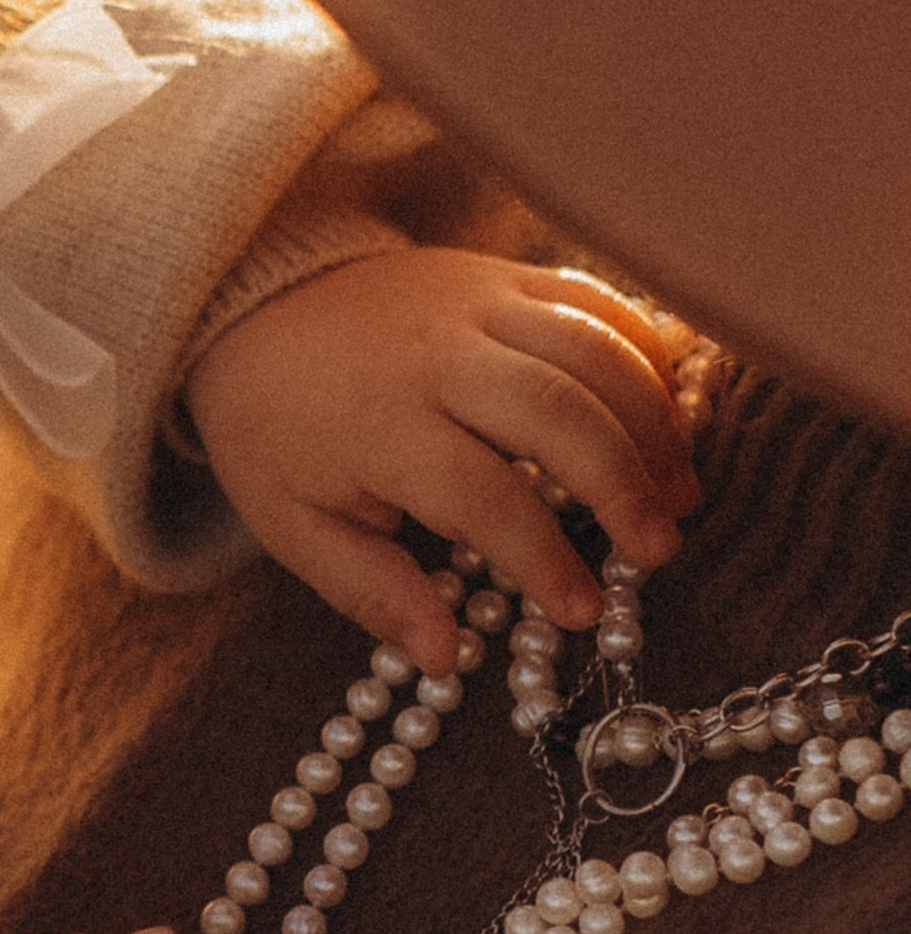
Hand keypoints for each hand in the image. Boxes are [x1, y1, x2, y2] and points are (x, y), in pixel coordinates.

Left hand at [183, 250, 699, 675]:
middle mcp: (436, 353)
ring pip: (592, 349)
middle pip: (558, 410)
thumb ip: (371, 592)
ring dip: (651, 423)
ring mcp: (478, 301)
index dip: (542, 558)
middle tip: (658, 550)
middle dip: (622, 484)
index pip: (482, 494)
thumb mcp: (295, 525)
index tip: (583, 612)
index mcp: (380, 422)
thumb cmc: (280, 431)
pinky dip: (647, 354)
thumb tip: (445, 660)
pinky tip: (667, 417)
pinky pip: (596, 300)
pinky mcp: (505, 274)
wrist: (254, 306)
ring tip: (679, 493)